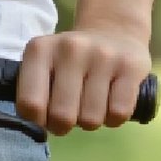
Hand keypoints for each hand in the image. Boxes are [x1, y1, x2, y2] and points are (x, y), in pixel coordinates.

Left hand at [15, 27, 150, 135]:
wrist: (114, 31)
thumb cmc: (71, 61)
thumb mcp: (44, 65)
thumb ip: (34, 93)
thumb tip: (36, 129)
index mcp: (40, 49)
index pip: (29, 103)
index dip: (37, 120)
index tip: (44, 116)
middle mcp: (70, 48)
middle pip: (62, 116)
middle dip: (64, 125)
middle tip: (69, 114)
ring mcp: (102, 55)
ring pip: (91, 119)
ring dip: (90, 121)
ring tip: (90, 104)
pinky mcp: (131, 66)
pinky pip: (118, 113)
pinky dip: (114, 118)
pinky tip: (111, 102)